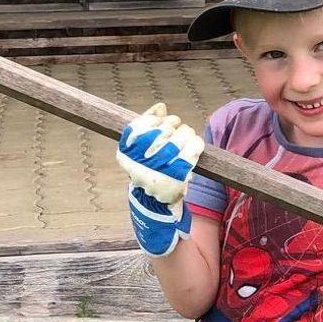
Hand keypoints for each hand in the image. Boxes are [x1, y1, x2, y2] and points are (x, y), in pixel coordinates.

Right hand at [118, 103, 204, 256]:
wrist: (155, 214)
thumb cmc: (150, 178)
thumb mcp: (141, 155)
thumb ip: (148, 129)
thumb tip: (160, 107)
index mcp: (126, 153)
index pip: (144, 123)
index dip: (158, 119)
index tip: (163, 122)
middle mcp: (139, 162)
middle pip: (165, 128)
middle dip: (176, 126)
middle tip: (179, 132)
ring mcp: (157, 170)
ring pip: (181, 136)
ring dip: (188, 135)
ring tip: (187, 141)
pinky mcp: (176, 179)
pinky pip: (192, 152)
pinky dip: (196, 147)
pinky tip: (195, 149)